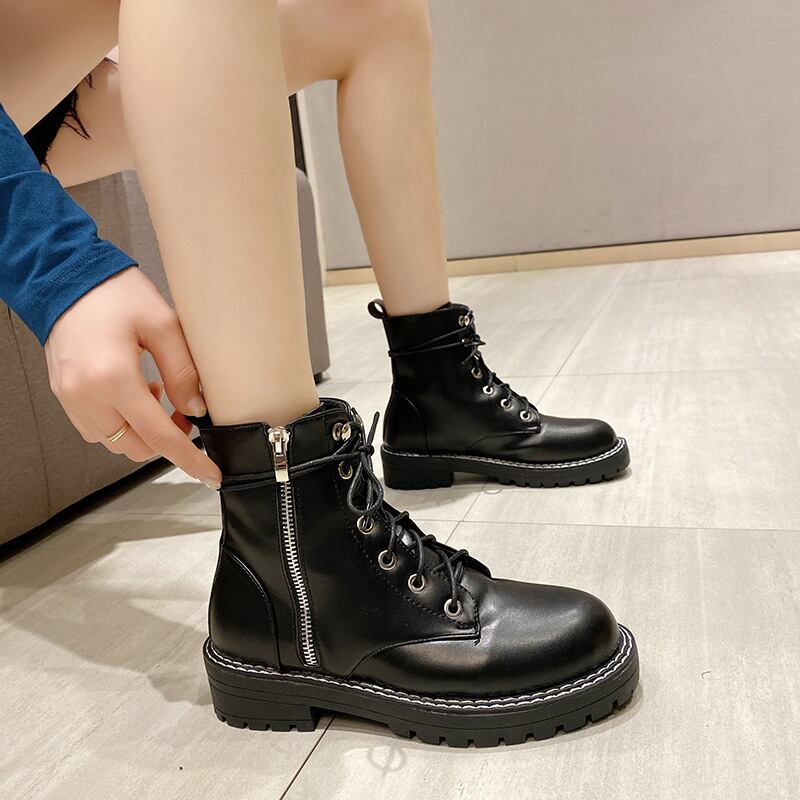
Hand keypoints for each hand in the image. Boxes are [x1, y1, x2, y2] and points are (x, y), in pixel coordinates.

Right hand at [44, 267, 221, 488]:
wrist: (67, 277)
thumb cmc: (114, 293)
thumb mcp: (164, 325)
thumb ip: (184, 372)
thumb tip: (197, 410)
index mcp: (113, 379)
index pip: (159, 437)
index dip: (189, 459)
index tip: (210, 475)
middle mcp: (86, 396)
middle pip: (136, 447)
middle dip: (167, 439)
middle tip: (183, 412)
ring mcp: (70, 398)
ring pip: (116, 442)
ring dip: (143, 431)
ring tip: (155, 393)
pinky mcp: (63, 395)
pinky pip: (97, 430)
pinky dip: (122, 422)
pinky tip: (133, 393)